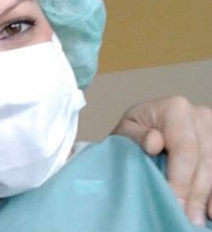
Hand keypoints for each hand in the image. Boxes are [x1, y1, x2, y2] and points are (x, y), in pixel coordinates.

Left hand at [112, 95, 211, 225]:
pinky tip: (210, 211)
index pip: (185, 149)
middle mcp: (200, 115)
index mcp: (176, 109)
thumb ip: (136, 136)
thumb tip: (154, 143)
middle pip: (203, 162)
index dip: (181, 179)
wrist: (145, 126)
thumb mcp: (125, 131)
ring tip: (197, 219)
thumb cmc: (134, 130)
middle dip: (195, 194)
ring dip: (207, 197)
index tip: (174, 202)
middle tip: (186, 218)